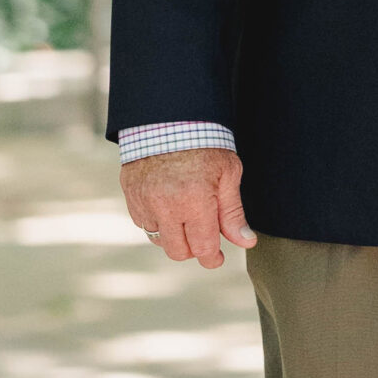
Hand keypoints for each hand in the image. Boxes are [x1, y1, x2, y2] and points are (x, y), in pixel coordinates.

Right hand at [120, 149, 252, 270]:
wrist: (169, 119)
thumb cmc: (205, 143)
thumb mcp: (228, 173)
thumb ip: (234, 212)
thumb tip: (246, 242)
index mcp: (194, 200)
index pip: (203, 248)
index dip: (213, 258)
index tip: (217, 258)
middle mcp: (166, 205)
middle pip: (178, 251)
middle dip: (194, 249)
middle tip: (204, 236)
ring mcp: (144, 202)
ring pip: (159, 240)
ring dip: (174, 235)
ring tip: (186, 214)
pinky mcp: (131, 196)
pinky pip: (144, 223)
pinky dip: (158, 221)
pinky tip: (169, 205)